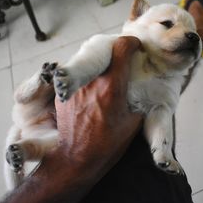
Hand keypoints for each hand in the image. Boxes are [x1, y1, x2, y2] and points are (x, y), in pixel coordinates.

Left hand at [1, 36, 142, 202]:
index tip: (135, 47)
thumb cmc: (107, 145)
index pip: (121, 48)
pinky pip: (77, 77)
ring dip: (100, 65)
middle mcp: (91, 81)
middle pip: (103, 51)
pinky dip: (87, 78)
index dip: (130, 43)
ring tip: (106, 76)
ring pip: (88, 62)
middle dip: (115, 52)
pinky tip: (92, 91)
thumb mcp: (132, 123)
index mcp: (112, 86)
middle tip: (122, 60)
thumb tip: (139, 90)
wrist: (76, 160)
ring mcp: (75, 87)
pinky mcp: (63, 94)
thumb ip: (137, 101)